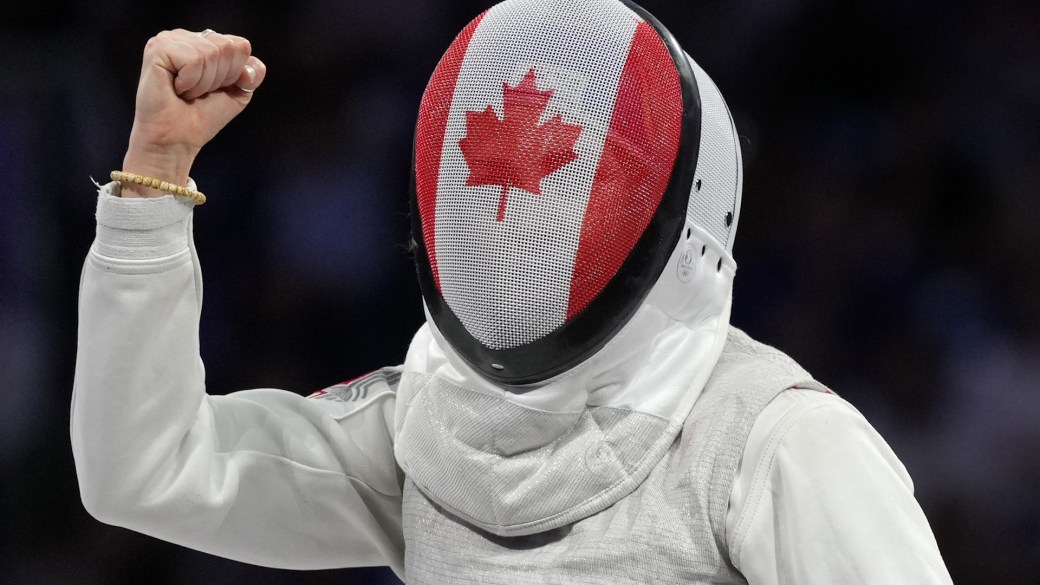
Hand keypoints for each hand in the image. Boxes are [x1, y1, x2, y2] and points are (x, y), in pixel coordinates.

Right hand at [121, 29, 266, 196]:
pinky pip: (194, 59)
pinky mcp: (157, 48)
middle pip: (228, 47)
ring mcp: (169, 39)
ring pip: (211, 52)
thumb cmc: (201, 116)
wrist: (177, 139)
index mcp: (203, 42)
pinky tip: (175, 89)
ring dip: (203, 83)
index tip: (213, 89)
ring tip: (185, 92)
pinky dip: (191, 82)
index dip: (234, 74)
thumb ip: (251, 74)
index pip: (240, 45)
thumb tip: (252, 67)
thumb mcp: (236, 93)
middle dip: (219, 78)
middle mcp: (185, 36)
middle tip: (197, 93)